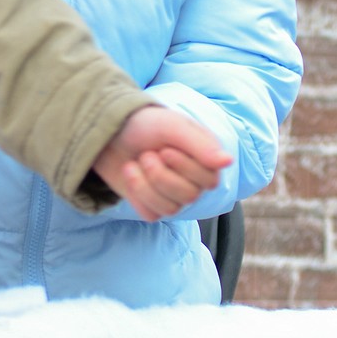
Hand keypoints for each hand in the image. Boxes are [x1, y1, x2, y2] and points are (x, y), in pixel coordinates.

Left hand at [92, 105, 230, 221]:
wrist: (109, 131)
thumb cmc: (144, 123)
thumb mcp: (171, 125)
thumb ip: (199, 143)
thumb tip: (227, 161)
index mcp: (204, 158)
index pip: (210, 180)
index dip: (185, 167)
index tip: (164, 148)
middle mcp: (193, 179)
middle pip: (189, 196)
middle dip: (160, 174)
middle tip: (146, 154)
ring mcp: (172, 195)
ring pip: (171, 209)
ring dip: (146, 183)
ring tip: (136, 162)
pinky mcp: (152, 205)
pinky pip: (151, 214)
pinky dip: (136, 194)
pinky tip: (130, 174)